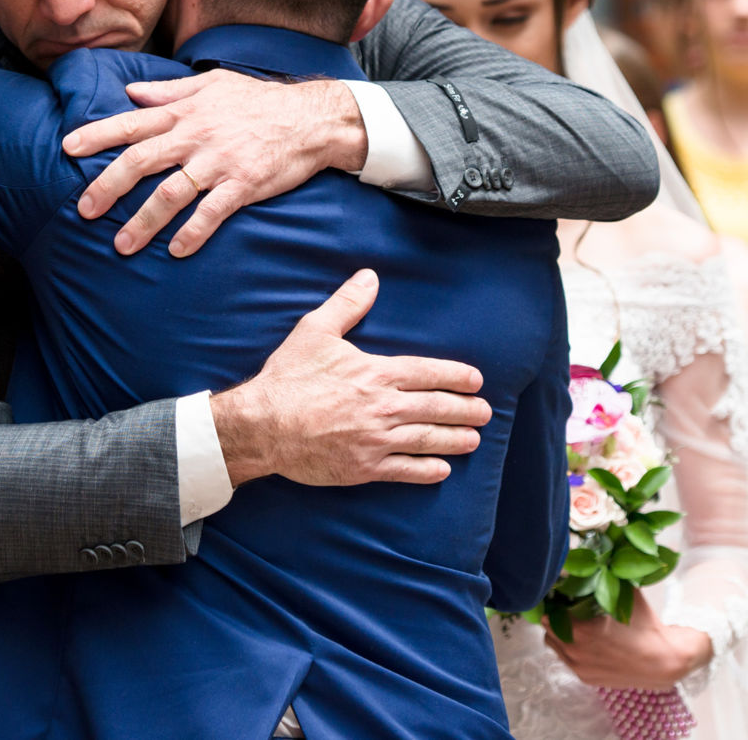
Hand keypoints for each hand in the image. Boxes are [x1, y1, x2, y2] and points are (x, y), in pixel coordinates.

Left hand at [62, 69, 367, 257]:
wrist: (311, 118)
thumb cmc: (260, 100)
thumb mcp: (213, 85)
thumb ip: (169, 91)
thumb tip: (132, 92)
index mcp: (184, 112)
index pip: (131, 123)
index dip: (96, 136)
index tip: (67, 149)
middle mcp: (195, 136)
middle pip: (140, 162)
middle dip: (107, 188)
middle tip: (85, 211)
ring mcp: (218, 162)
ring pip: (170, 194)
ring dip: (143, 222)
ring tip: (122, 246)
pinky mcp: (243, 185)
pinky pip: (212, 213)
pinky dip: (192, 233)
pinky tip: (176, 250)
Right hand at [208, 271, 490, 486]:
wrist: (262, 425)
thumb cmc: (288, 377)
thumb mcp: (315, 331)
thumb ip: (347, 305)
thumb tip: (370, 277)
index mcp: (376, 373)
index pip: (429, 373)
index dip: (456, 377)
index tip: (476, 380)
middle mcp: (383, 407)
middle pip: (437, 408)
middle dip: (465, 410)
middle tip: (485, 413)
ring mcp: (375, 440)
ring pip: (427, 440)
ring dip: (455, 440)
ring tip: (473, 440)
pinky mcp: (363, 467)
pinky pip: (405, 470)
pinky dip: (427, 471)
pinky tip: (442, 471)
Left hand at [544, 590, 713, 690]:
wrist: (664, 660)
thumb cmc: (645, 625)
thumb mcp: (625, 593)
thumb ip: (606, 575)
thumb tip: (591, 558)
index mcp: (579, 631)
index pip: (549, 611)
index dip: (552, 599)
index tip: (558, 592)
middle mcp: (574, 652)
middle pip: (548, 628)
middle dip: (554, 615)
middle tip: (564, 605)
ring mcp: (579, 668)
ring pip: (555, 646)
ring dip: (559, 632)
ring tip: (574, 621)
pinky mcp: (587, 679)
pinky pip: (568, 660)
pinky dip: (570, 648)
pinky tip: (585, 639)